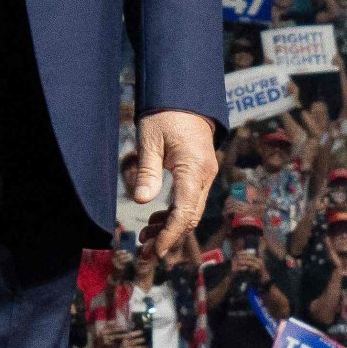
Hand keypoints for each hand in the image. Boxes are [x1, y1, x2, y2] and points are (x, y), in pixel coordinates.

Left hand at [134, 110, 219, 262]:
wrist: (185, 96)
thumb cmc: (164, 114)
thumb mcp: (149, 140)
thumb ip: (147, 171)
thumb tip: (140, 202)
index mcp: (194, 169)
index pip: (185, 212)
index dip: (170, 235)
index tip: (155, 250)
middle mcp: (205, 176)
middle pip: (190, 217)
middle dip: (168, 237)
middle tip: (144, 252)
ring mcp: (205, 175)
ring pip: (191, 211)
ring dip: (169, 227)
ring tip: (144, 237)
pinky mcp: (201, 173)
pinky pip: (190, 200)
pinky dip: (174, 213)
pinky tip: (155, 219)